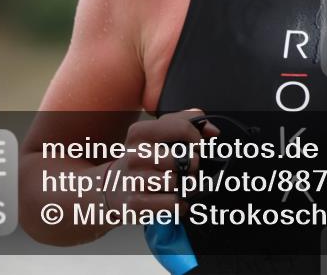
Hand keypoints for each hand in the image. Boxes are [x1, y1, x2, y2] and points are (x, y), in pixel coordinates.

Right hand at [105, 108, 219, 212]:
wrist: (115, 187)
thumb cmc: (144, 158)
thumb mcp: (160, 134)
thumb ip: (187, 123)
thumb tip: (211, 131)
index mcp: (139, 133)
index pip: (181, 127)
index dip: (196, 137)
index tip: (197, 145)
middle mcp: (134, 155)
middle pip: (182, 158)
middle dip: (193, 165)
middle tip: (189, 168)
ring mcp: (133, 181)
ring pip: (176, 182)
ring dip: (186, 186)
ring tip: (181, 184)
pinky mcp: (135, 204)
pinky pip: (172, 203)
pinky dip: (180, 204)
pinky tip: (175, 198)